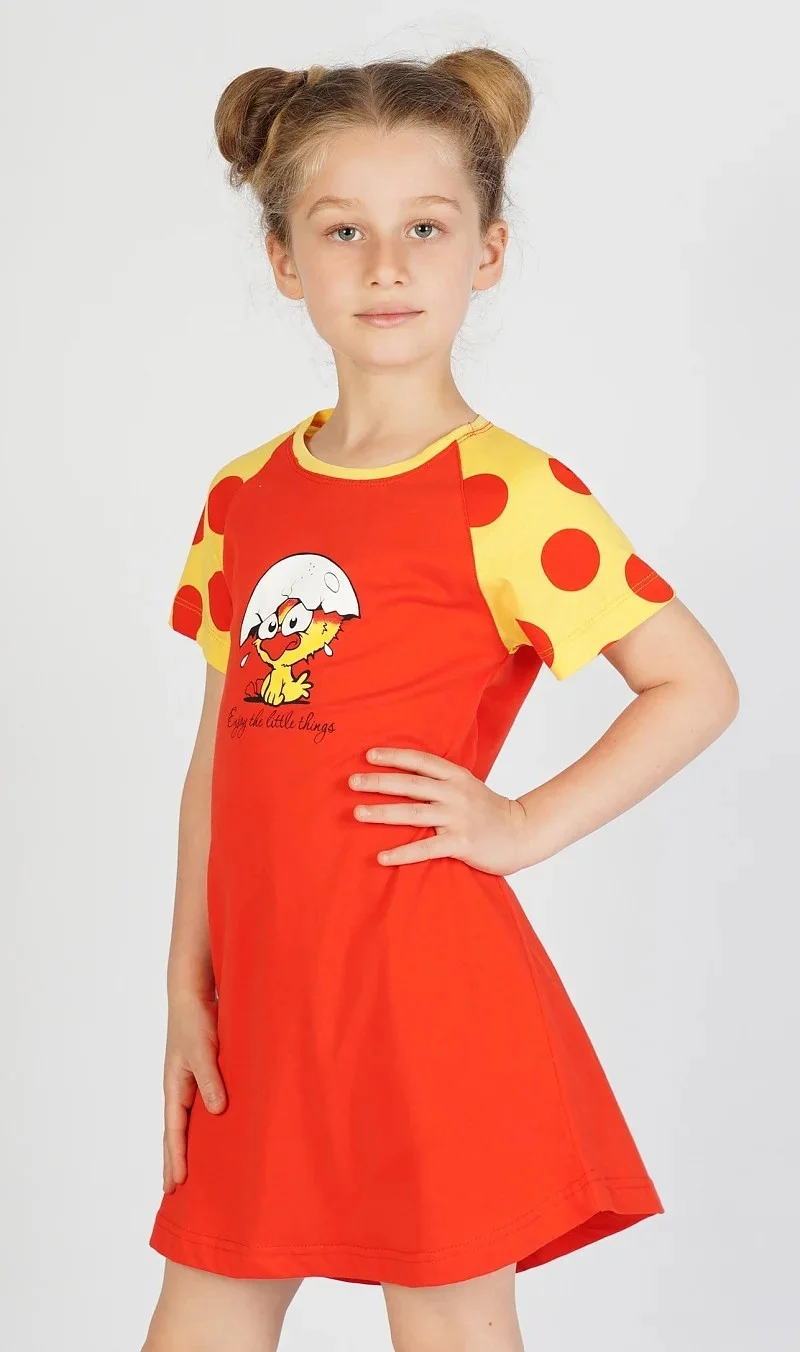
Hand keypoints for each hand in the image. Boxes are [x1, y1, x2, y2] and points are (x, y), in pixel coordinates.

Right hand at [161, 991, 226, 1192]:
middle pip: (174, 1132)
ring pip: (185, 1122)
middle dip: (172, 1160)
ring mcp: (188, 1081)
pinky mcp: (201, 1072)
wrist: (192, 993)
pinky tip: (209, 1132)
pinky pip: (197, 1107)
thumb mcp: (203, 1050)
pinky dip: (199, 1125)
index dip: (176, 1157)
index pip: (174, 1131)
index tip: (177, 1184)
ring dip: (184, 1145)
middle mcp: (179, 1087)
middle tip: (171, 1191)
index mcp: (175, 1086)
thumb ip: (210, 1079)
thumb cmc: (195, 1019)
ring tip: (186, 1170)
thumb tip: (216, 1112)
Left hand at [349, 746, 529, 872]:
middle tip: (352, 782)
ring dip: (383, 812)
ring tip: (358, 812)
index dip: (394, 756)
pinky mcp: (462, 843)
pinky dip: (402, 853)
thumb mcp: (468, 786)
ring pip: (414, 813)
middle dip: (379, 781)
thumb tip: (406, 777)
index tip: (368, 755)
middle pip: (411, 784)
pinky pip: (426, 848)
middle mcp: (456, 793)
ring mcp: (459, 818)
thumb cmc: (489, 811)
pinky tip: (383, 856)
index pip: (420, 761)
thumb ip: (442, 782)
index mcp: (456, 776)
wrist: (523, 833)